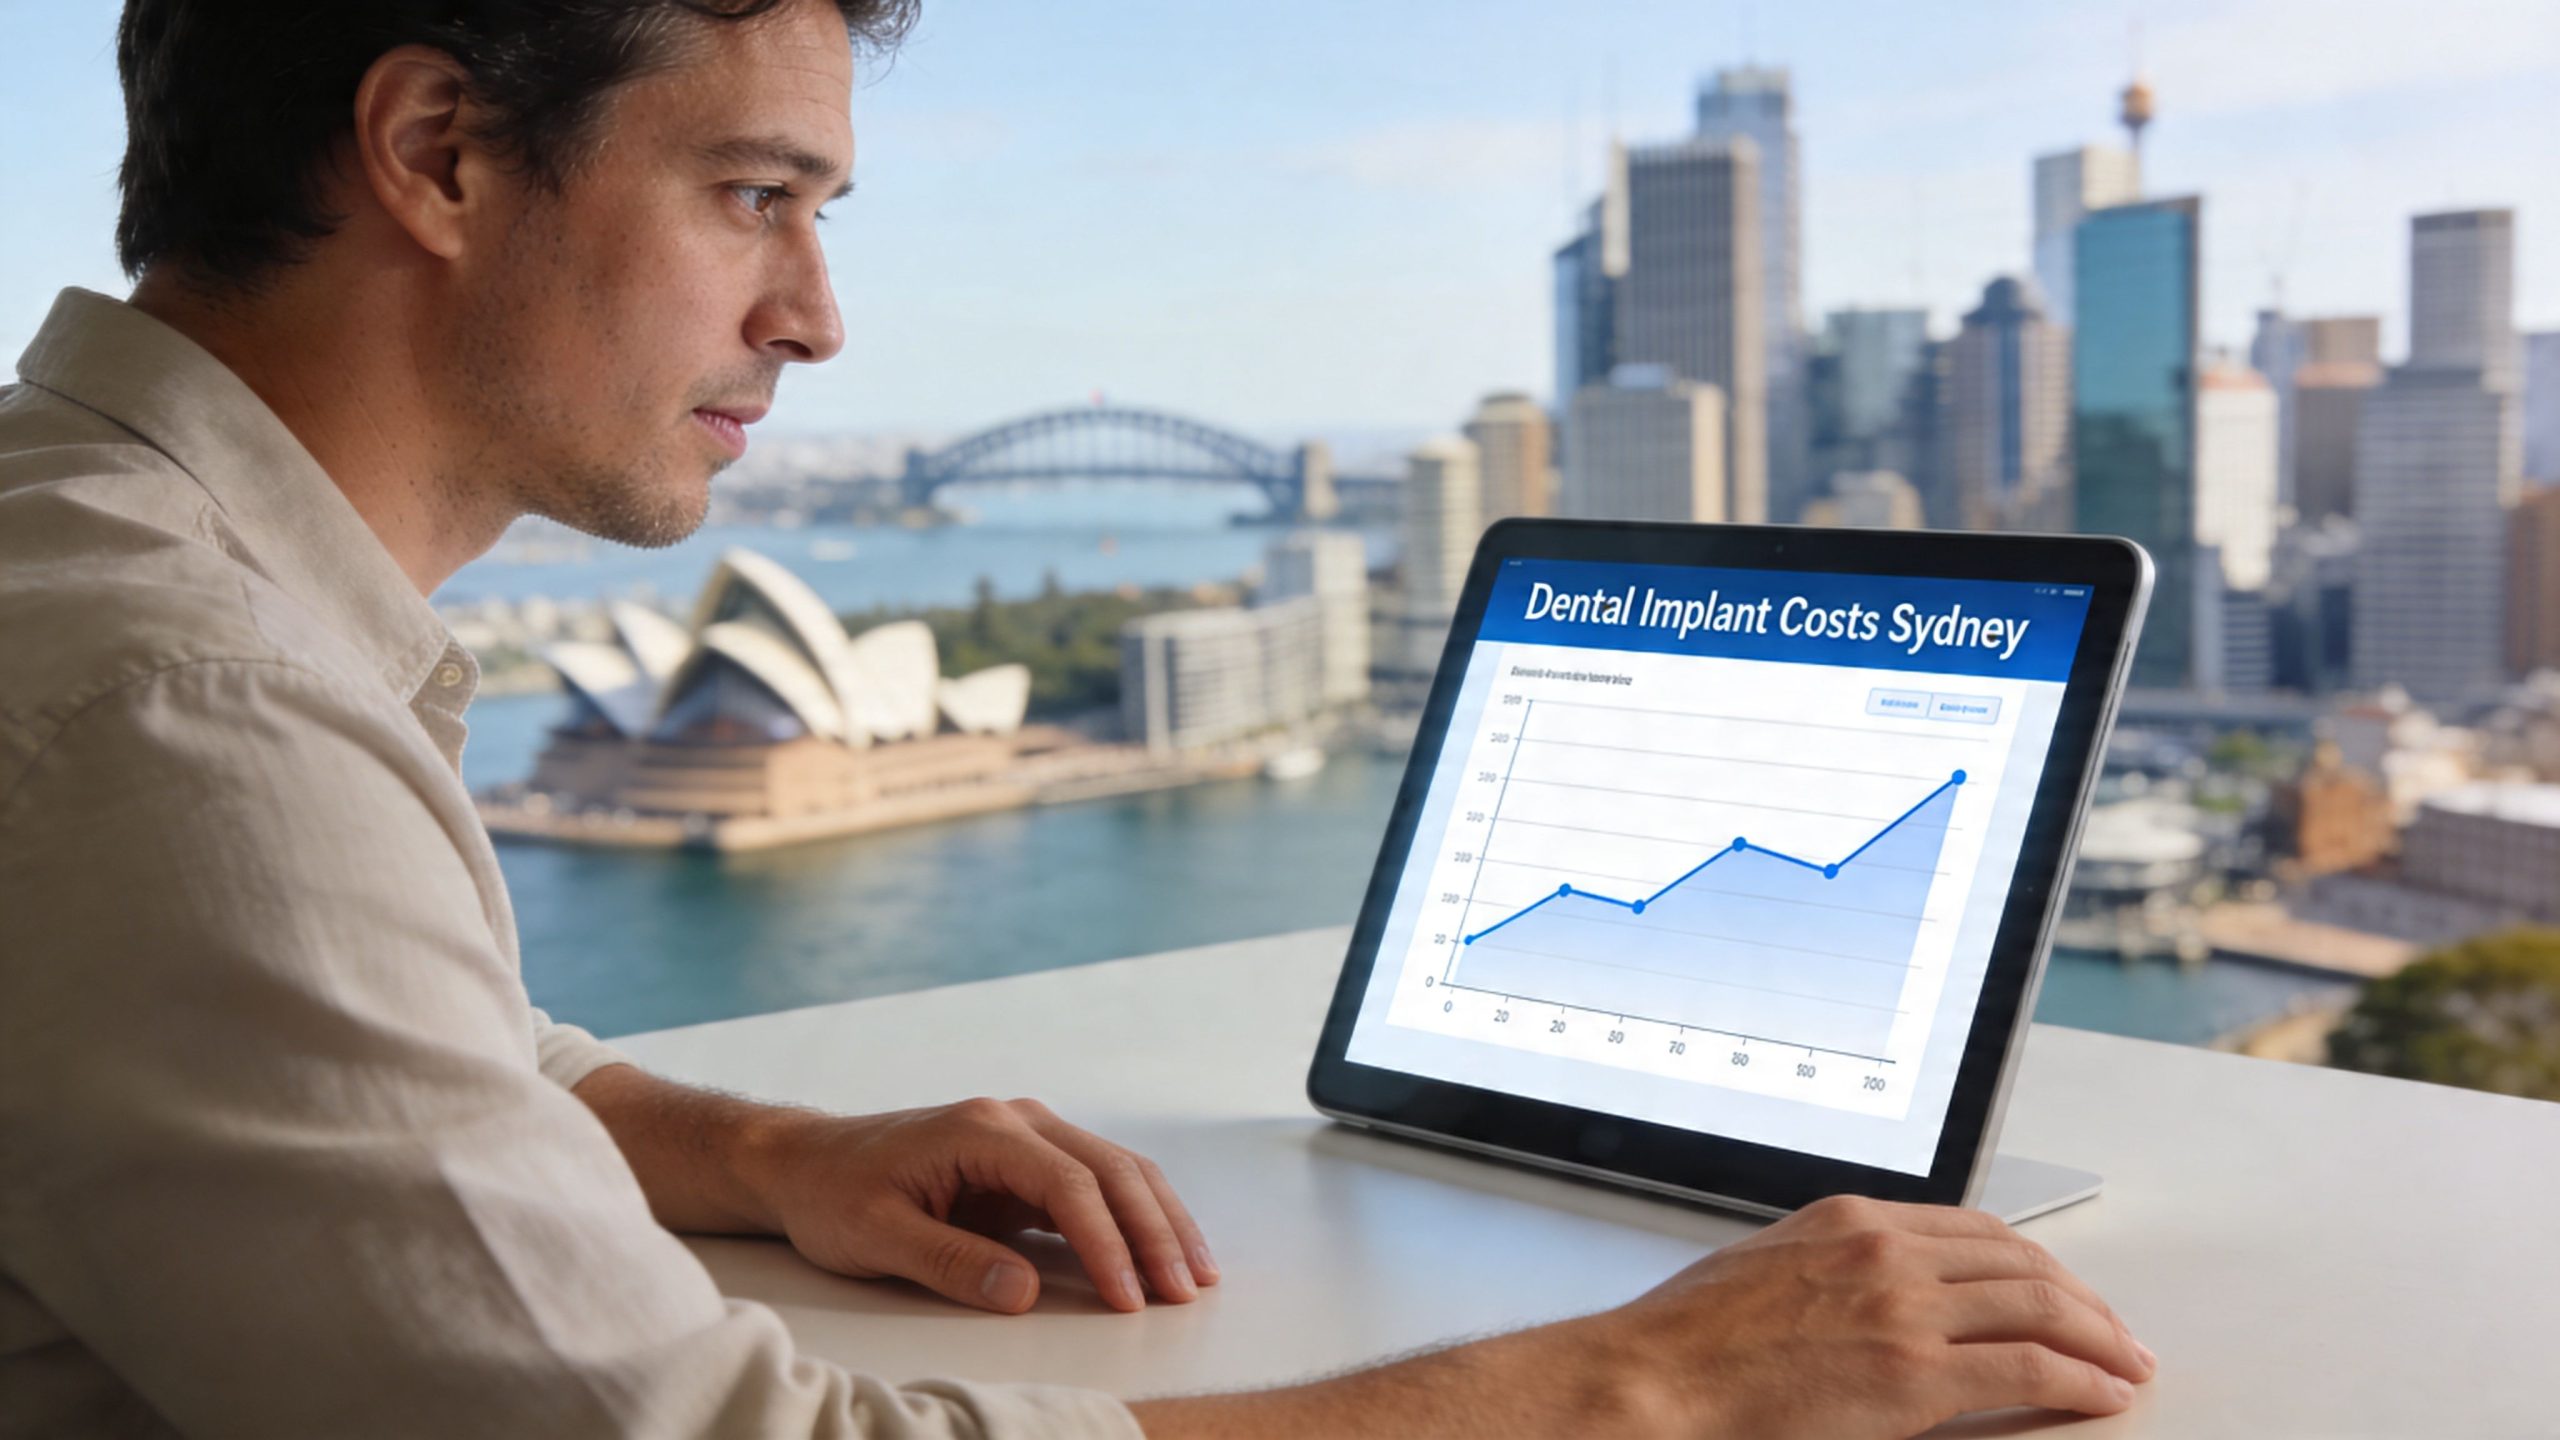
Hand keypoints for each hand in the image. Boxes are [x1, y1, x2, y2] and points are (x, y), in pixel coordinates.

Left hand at [743, 1096, 1218, 1314]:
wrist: (805, 1162)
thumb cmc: (833, 1194)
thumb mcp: (877, 1236)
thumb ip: (951, 1262)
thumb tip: (1023, 1293)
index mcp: (982, 1128)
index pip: (1068, 1184)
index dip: (1106, 1242)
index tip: (1129, 1297)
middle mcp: (1016, 1120)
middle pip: (1111, 1169)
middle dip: (1154, 1232)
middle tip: (1184, 1291)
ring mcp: (1027, 1137)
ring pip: (1118, 1171)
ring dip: (1159, 1221)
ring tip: (1194, 1275)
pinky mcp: (1027, 1163)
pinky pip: (1097, 1186)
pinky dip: (1135, 1219)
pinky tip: (1161, 1253)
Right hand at [1592, 1193, 2154, 1436]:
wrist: (1650, 1381)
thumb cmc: (1687, 1344)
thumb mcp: (1767, 1273)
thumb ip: (1834, 1273)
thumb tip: (1876, 1303)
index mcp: (1850, 1220)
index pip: (1976, 1228)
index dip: (2035, 1263)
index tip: (2062, 1292)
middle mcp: (1884, 1250)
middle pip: (2021, 1260)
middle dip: (2083, 1299)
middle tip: (2115, 1334)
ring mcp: (1902, 1308)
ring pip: (2040, 1305)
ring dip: (2099, 1339)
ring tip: (2125, 1366)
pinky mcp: (1912, 1374)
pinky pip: (2028, 1368)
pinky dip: (2081, 1380)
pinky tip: (2101, 1394)